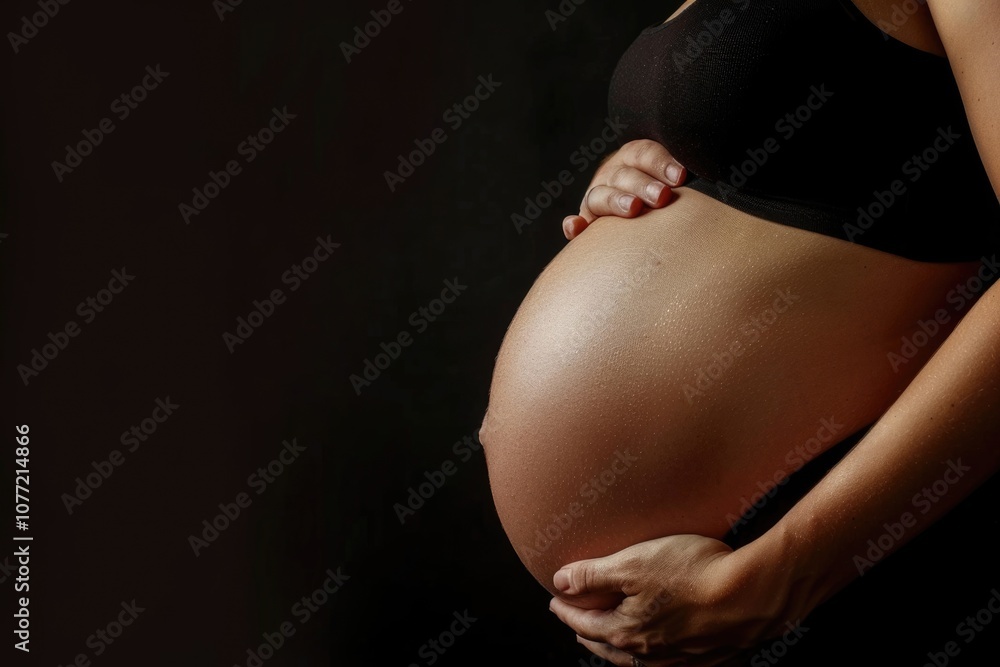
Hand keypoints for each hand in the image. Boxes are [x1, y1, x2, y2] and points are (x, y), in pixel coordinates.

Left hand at [548, 535, 802, 665]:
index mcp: (628, 632)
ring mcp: (681, 658)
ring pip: (638, 658)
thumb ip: (594, 575)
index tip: (555, 602)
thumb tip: (560, 583)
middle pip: (609, 646)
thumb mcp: (634, 563)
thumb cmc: (694, 574)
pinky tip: (661, 642)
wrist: (754, 595)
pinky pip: (671, 658)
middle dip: (589, 632)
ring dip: (619, 646)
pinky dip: (654, 651)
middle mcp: (651, 654)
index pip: (585, 623)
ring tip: (612, 636)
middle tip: (578, 622)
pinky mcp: (709, 656)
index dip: (567, 610)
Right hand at [563, 139, 686, 239]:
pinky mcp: (589, 221)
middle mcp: (614, 174)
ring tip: (633, 209)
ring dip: (615, 201)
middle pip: (623, 175)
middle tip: (662, 197)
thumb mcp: (680, 174)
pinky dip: (574, 226)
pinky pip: (577, 224)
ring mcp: (599, 197)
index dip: (660, 162)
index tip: (681, 176)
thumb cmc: (674, 189)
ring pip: (600, 196)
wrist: (650, 201)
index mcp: (635, 156)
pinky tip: (576, 229)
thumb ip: (690, 170)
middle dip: (642, 184)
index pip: (644, 153)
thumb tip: (730, 168)